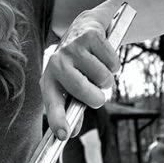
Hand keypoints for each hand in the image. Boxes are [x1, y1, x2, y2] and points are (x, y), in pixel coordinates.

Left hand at [42, 11, 119, 139]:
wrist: (84, 27)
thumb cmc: (77, 66)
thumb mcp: (71, 86)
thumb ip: (73, 110)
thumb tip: (70, 133)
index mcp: (49, 80)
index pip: (52, 104)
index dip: (57, 120)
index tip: (64, 135)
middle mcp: (56, 64)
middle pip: (83, 91)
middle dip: (97, 98)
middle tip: (98, 95)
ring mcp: (71, 48)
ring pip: (102, 77)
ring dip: (107, 79)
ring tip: (98, 70)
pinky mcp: (88, 36)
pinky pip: (112, 62)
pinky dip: (114, 64)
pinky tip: (104, 57)